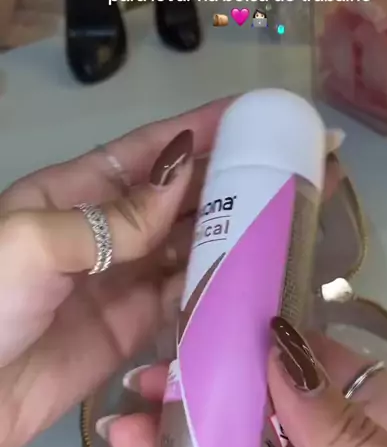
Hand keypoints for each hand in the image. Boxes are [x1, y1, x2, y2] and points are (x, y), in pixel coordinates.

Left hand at [0, 98, 342, 446]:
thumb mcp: (35, 242)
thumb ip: (110, 217)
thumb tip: (181, 180)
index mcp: (71, 194)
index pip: (147, 151)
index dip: (199, 130)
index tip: (254, 115)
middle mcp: (101, 232)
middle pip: (175, 197)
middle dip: (229, 180)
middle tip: (291, 170)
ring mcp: (118, 282)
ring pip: (186, 247)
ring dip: (232, 232)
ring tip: (288, 216)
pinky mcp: (130, 330)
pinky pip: (181, 300)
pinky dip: (216, 288)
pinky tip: (254, 275)